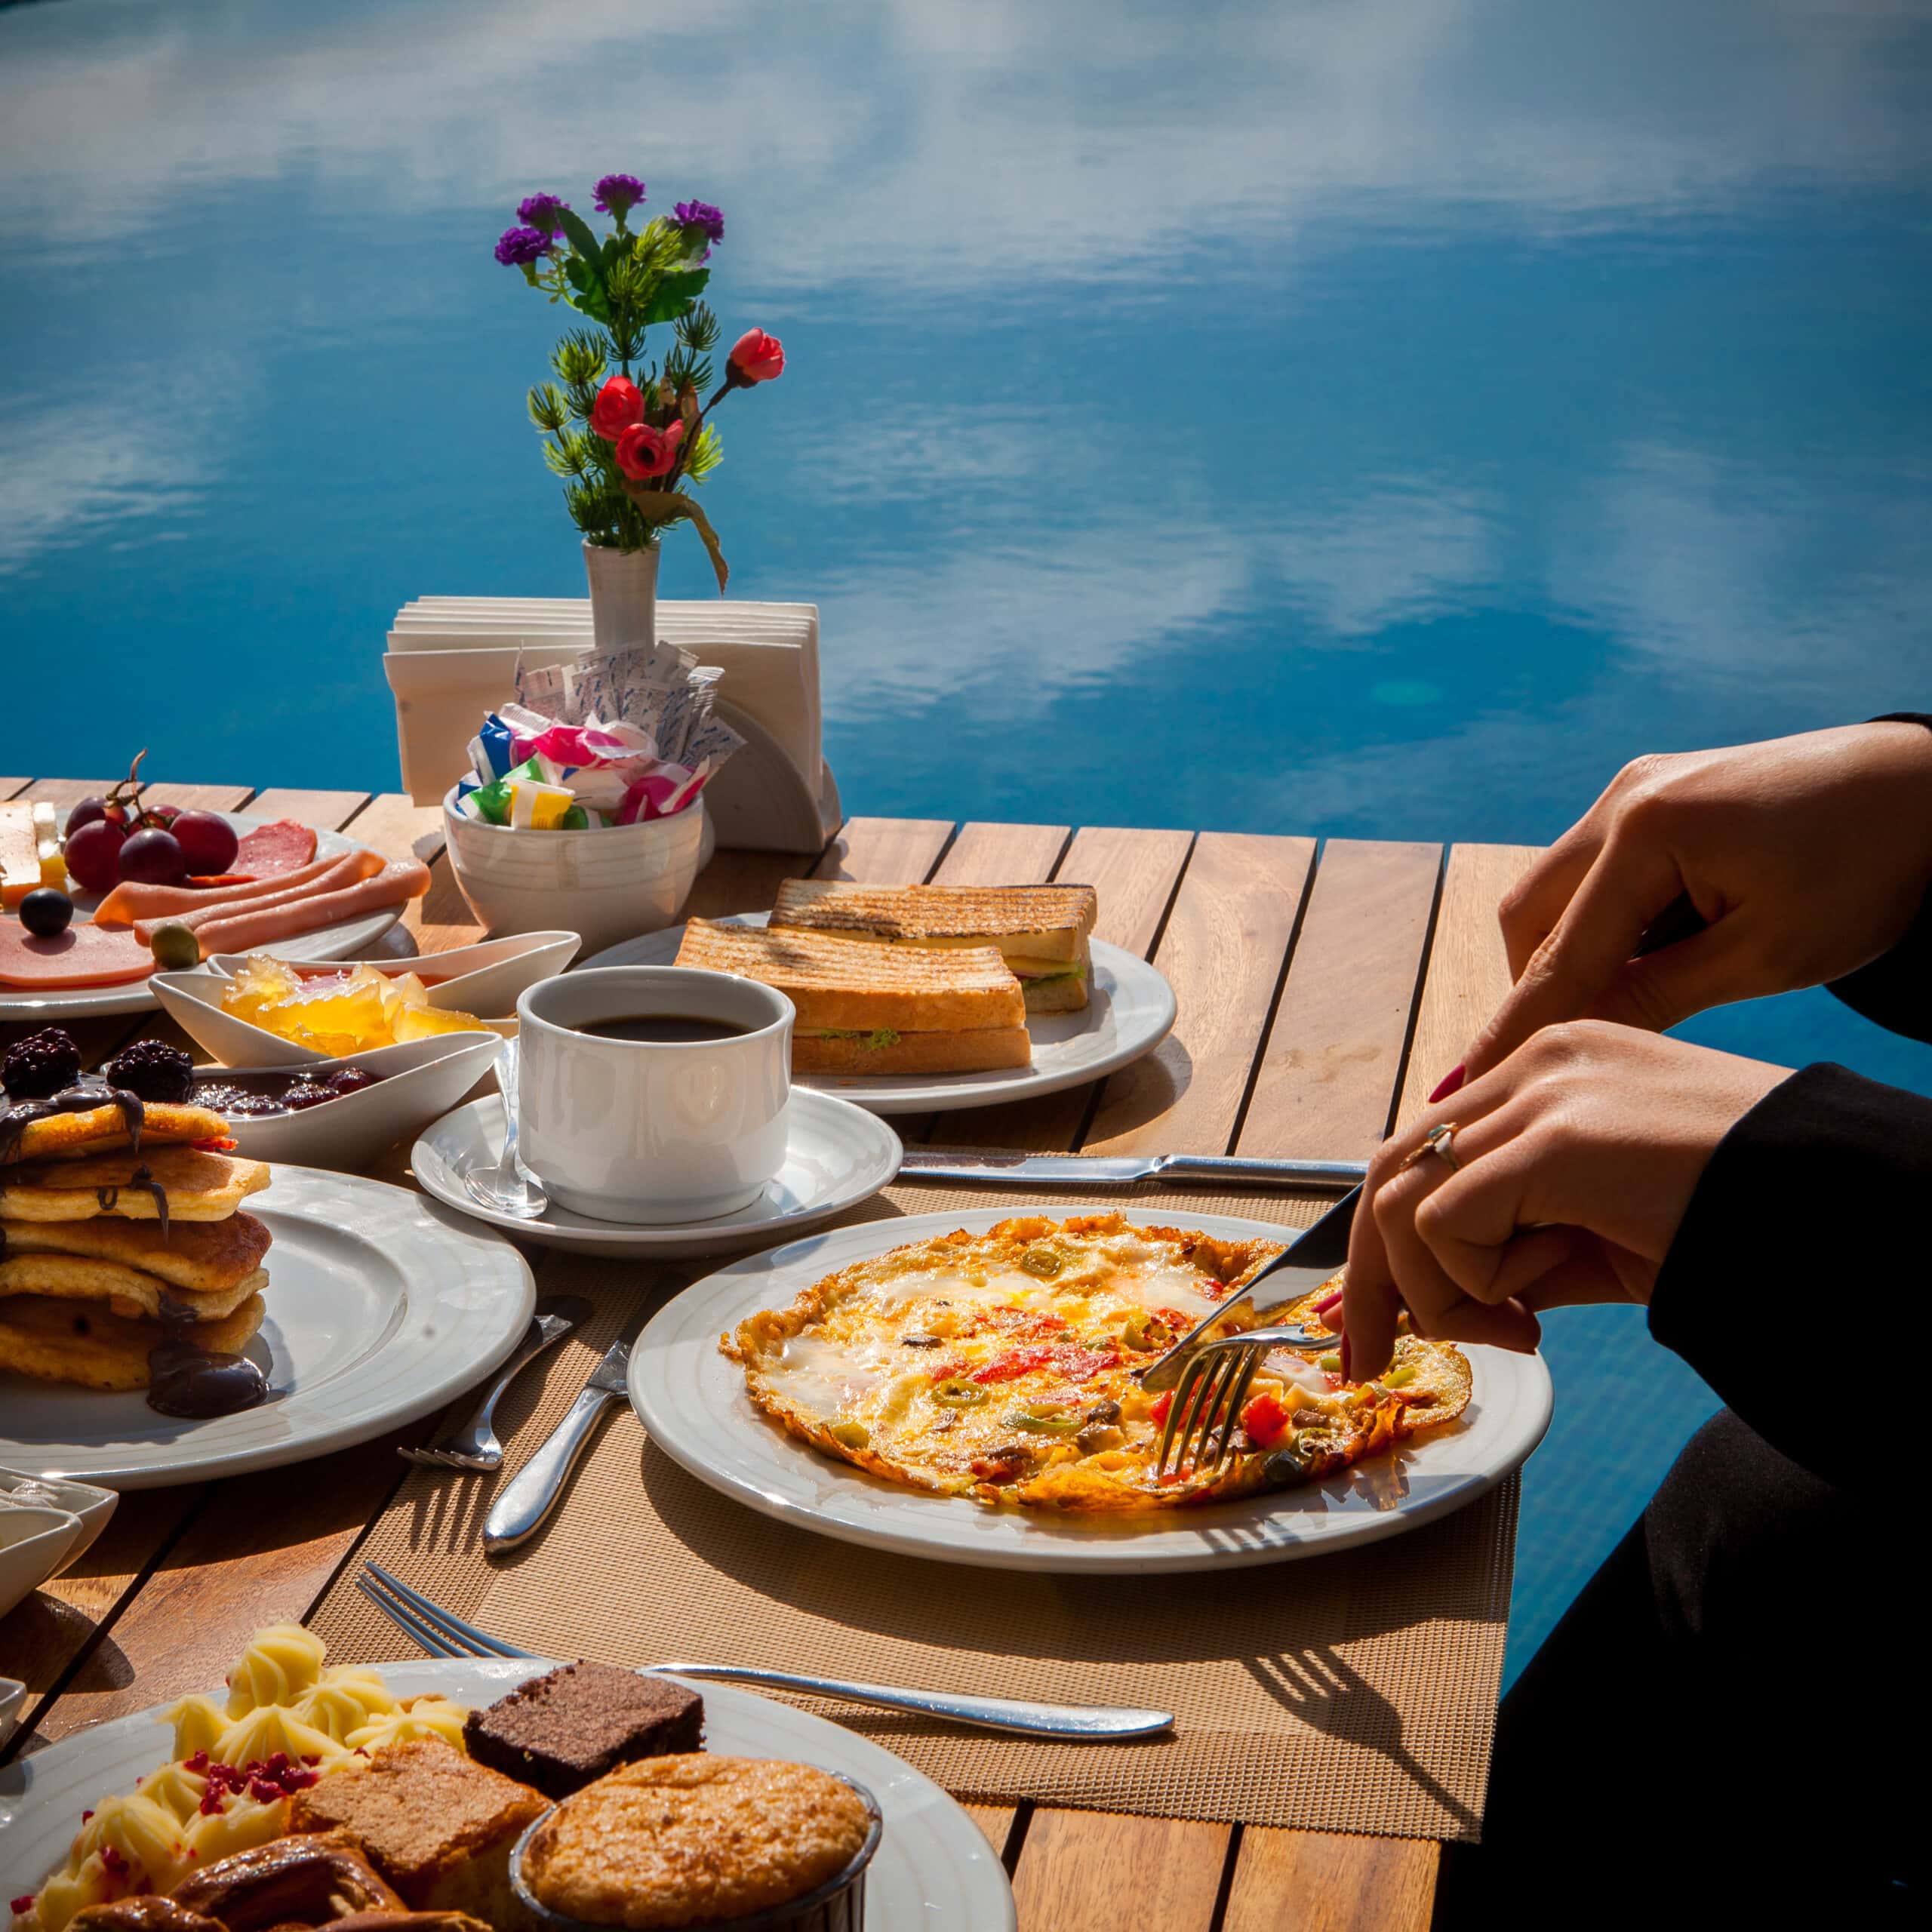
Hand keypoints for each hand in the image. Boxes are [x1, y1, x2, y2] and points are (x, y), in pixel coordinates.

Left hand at [1343, 1022, 1787, 1378]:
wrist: (1844, 1210)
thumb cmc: (1740, 1223)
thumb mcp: (1607, 1232)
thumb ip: (1524, 1243)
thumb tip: (1438, 1296)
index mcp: (1553, 1069)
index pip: (1425, 1148)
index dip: (1386, 1239)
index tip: (1378, 1322)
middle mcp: (1539, 1063)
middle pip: (1392, 1167)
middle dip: (1372, 1276)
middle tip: (1372, 1358)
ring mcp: (1546, 1091)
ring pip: (1404, 1201)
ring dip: (1439, 1295)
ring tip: (1519, 1332)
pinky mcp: (1557, 1139)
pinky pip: (1444, 1225)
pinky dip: (1471, 1288)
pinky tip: (1539, 1313)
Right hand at [1452, 722, 1931, 1086]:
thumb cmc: (1867, 871)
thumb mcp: (1766, 956)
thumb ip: (1656, 996)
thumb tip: (1571, 1044)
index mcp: (1648, 830)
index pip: (1558, 954)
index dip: (1514, 1027)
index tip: (1467, 1085)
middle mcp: (1624, 797)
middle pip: (1529, 912)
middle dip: (1540, 984)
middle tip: (1574, 1045)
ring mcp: (1636, 787)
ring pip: (1557, 889)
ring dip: (1574, 951)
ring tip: (1636, 996)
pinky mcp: (1655, 791)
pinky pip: (1596, 868)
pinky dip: (1606, 920)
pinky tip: (1657, 951)